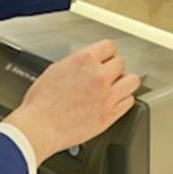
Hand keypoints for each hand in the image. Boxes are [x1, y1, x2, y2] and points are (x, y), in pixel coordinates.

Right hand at [3, 39, 139, 161]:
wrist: (39, 127)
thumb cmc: (41, 102)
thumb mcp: (56, 70)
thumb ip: (77, 63)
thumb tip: (86, 64)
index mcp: (85, 60)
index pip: (110, 46)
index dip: (106, 53)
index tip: (105, 59)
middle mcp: (99, 75)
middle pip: (121, 63)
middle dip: (113, 69)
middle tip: (106, 76)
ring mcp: (107, 95)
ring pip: (132, 81)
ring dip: (124, 83)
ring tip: (116, 87)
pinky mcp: (110, 114)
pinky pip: (129, 101)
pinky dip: (123, 101)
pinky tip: (115, 102)